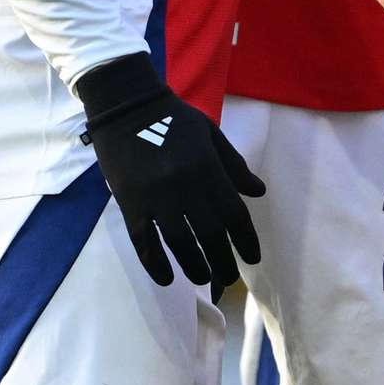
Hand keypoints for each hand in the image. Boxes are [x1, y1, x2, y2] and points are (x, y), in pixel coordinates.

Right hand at [73, 53, 263, 287]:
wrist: (124, 105)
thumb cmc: (172, 118)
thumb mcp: (211, 134)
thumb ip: (234, 166)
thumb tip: (259, 192)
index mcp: (207, 169)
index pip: (234, 214)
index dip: (246, 240)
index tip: (253, 258)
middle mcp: (184, 187)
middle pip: (210, 234)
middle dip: (223, 260)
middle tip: (229, 277)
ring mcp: (154, 198)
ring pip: (179, 243)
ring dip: (194, 266)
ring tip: (205, 278)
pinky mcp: (129, 204)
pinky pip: (143, 241)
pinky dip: (155, 263)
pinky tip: (167, 279)